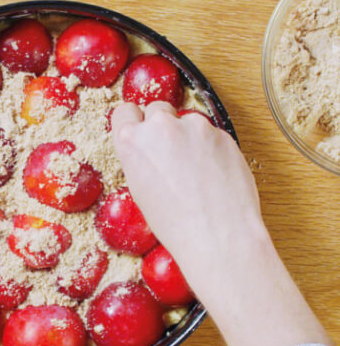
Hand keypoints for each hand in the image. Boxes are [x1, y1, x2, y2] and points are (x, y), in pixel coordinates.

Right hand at [112, 101, 261, 286]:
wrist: (218, 235)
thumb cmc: (176, 223)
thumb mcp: (139, 190)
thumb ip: (140, 158)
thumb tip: (148, 149)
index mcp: (132, 141)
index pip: (124, 112)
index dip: (133, 122)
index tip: (139, 131)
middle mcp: (161, 126)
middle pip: (157, 109)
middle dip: (162, 126)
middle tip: (169, 154)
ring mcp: (194, 126)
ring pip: (187, 121)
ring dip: (189, 137)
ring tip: (194, 171)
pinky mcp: (222, 133)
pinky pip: (210, 133)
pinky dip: (210, 148)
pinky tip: (212, 174)